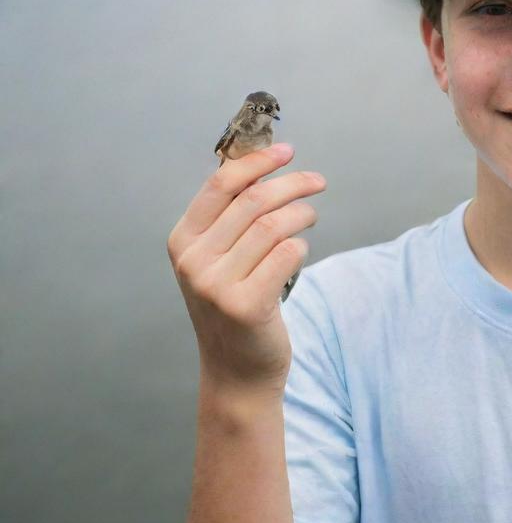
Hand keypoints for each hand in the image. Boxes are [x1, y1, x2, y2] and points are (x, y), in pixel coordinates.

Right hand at [167, 143, 326, 396]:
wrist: (236, 371)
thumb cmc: (235, 303)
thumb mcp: (219, 258)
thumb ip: (232, 216)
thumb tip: (263, 164)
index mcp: (183, 241)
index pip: (221, 184)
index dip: (258, 162)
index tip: (287, 151)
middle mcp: (193, 261)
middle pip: (254, 200)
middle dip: (293, 183)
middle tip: (318, 181)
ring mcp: (216, 286)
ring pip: (273, 225)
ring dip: (302, 214)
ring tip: (311, 217)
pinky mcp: (246, 305)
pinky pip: (287, 254)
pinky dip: (301, 247)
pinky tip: (300, 252)